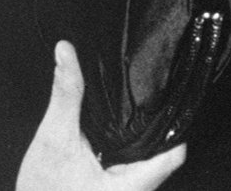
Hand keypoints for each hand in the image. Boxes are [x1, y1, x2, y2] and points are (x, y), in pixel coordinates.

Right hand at [17, 41, 186, 190]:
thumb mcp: (55, 139)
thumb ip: (66, 95)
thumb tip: (66, 54)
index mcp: (130, 186)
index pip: (173, 155)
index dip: (176, 125)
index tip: (172, 99)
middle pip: (161, 155)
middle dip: (154, 126)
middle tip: (149, 96)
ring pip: (145, 162)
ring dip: (138, 138)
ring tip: (133, 111)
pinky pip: (128, 167)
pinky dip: (123, 148)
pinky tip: (113, 134)